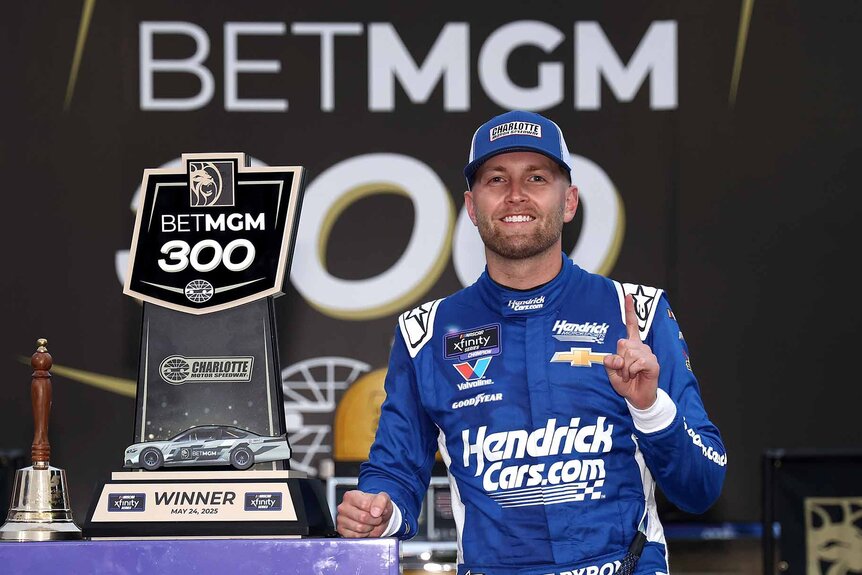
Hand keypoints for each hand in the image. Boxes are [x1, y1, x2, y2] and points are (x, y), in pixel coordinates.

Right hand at [336, 490, 393, 537]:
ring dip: (369, 527)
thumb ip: (381, 500)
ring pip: (359, 527)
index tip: (378, 510)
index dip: (375, 510)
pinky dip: (364, 534)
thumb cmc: (377, 506)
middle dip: (374, 520)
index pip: (364, 504)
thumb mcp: (383, 499)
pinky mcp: (342, 531)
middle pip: (362, 517)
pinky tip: (364, 528)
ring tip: (370, 523)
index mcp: (351, 496)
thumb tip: (375, 511)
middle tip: (376, 518)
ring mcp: (341, 519)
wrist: (376, 517)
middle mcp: (343, 507)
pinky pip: (356, 536)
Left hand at [602, 294, 659, 409]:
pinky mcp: (653, 363)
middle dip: (618, 361)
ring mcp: (648, 354)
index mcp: (631, 345)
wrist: (638, 398)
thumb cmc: (626, 383)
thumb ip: (610, 363)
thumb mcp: (612, 373)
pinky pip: (637, 362)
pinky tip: (637, 375)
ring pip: (628, 354)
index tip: (629, 295)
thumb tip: (615, 357)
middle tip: (624, 372)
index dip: (629, 310)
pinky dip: (632, 371)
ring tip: (630, 375)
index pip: (631, 325)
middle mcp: (640, 347)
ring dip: (625, 369)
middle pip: (622, 343)